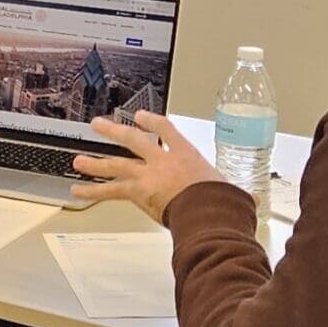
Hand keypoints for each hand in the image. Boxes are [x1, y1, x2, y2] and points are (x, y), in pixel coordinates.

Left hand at [71, 112, 223, 223]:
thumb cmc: (221, 201)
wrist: (208, 209)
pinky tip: (76, 191)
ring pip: (116, 164)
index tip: (141, 117)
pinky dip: (92, 191)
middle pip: (133, 140)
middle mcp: (163, 160)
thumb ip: (235, 195)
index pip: (167, 130)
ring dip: (95, 162)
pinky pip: (110, 191)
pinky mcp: (138, 192)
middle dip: (115, 132)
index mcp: (186, 155)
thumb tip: (251, 202)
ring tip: (77, 161)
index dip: (153, 122)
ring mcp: (148, 175)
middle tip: (98, 125)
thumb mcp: (231, 191)